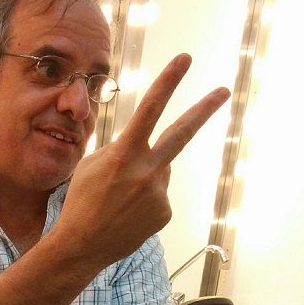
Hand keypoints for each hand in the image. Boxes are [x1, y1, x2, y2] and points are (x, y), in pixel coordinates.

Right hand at [56, 54, 229, 267]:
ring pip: (160, 171)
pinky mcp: (165, 212)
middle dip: (203, 109)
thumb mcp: (91, 165)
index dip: (168, 82)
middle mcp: (147, 170)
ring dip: (145, 176)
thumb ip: (120, 150)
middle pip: (181, 133)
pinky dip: (145, 199)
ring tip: (119, 197)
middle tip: (223, 90)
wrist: (82, 245)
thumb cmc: (80, 201)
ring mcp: (159, 193)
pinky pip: (159, 195)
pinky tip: (127, 212)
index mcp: (124, 153)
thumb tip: (145, 147)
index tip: (185, 59)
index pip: (150, 109)